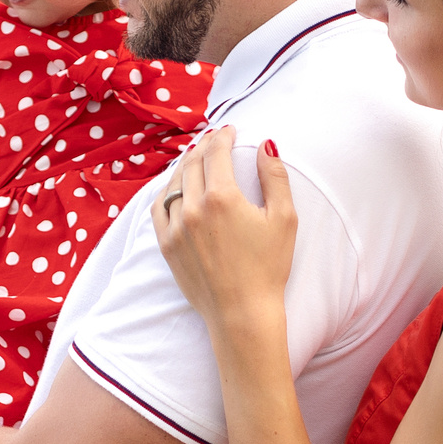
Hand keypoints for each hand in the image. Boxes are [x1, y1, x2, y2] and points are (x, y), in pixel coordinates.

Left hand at [151, 126, 297, 323]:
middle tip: (213, 139)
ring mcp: (175, 228)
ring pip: (173, 183)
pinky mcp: (166, 245)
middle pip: (192, 164)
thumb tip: (265, 144)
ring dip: (184, 165)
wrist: (242, 312)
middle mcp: (193, 208)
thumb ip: (274, 177)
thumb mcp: (284, 219)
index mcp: (222, 197)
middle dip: (203, 146)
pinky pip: (158, 208)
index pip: (216, 153)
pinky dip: (165, 191)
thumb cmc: (268, 267)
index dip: (222, 137)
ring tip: (194, 157)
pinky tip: (174, 187)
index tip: (229, 130)